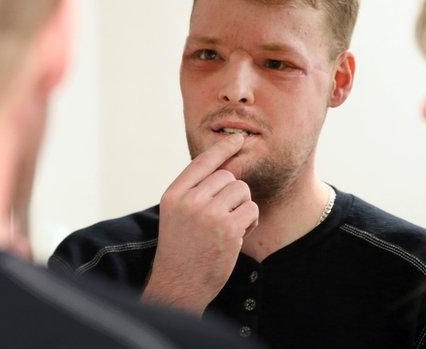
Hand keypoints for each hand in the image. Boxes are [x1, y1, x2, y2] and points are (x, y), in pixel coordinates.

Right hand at [142, 133, 258, 313]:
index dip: (222, 149)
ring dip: (242, 207)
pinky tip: (236, 236)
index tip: (237, 139)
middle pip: (227, 176)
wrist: (179, 286)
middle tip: (224, 216)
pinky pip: (251, 209)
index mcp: (174, 195)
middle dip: (233, 193)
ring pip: (242, 191)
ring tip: (229, 227)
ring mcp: (209, 214)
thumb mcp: (176, 215)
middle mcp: (189, 201)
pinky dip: (250, 221)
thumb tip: (224, 168)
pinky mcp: (228, 229)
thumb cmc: (181, 250)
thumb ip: (194, 192)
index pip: (202, 163)